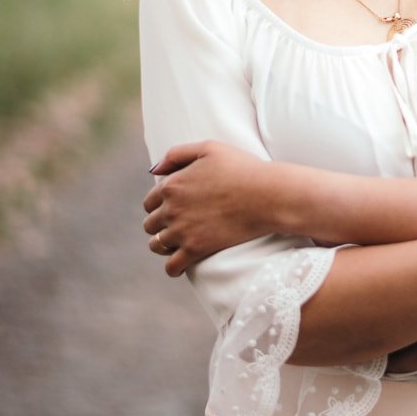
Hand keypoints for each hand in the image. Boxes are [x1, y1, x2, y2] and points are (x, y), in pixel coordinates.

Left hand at [143, 140, 272, 276]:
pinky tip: (181, 265)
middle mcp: (171, 209)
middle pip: (150, 224)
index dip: (158, 205)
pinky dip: (173, 268)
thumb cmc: (242, 168)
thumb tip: (154, 171)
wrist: (267, 195)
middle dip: (160, 225)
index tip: (171, 208)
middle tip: (176, 226)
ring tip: (176, 245)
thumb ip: (177, 154)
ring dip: (163, 245)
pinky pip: (172, 266)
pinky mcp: (195, 249)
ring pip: (156, 245)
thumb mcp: (209, 148)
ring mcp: (182, 230)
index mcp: (172, 185)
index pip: (149, 201)